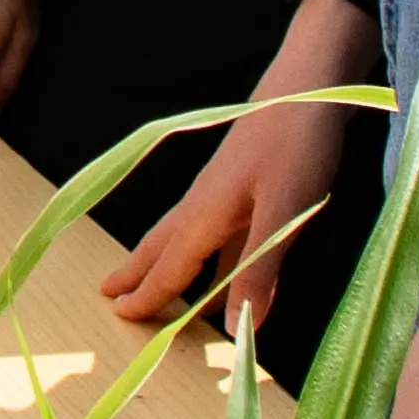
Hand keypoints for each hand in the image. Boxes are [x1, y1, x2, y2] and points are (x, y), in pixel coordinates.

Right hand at [98, 83, 351, 331]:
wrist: (309, 87)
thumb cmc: (295, 146)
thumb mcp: (283, 213)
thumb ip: (260, 271)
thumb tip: (240, 332)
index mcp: (205, 215)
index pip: (170, 266)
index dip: (148, 294)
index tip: (119, 315)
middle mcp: (205, 205)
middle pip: (162, 246)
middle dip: (138, 273)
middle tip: (109, 294)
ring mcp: (224, 193)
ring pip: (186, 239)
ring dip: (167, 264)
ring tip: (152, 286)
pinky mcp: (246, 186)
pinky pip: (216, 234)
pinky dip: (209, 258)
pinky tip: (222, 272)